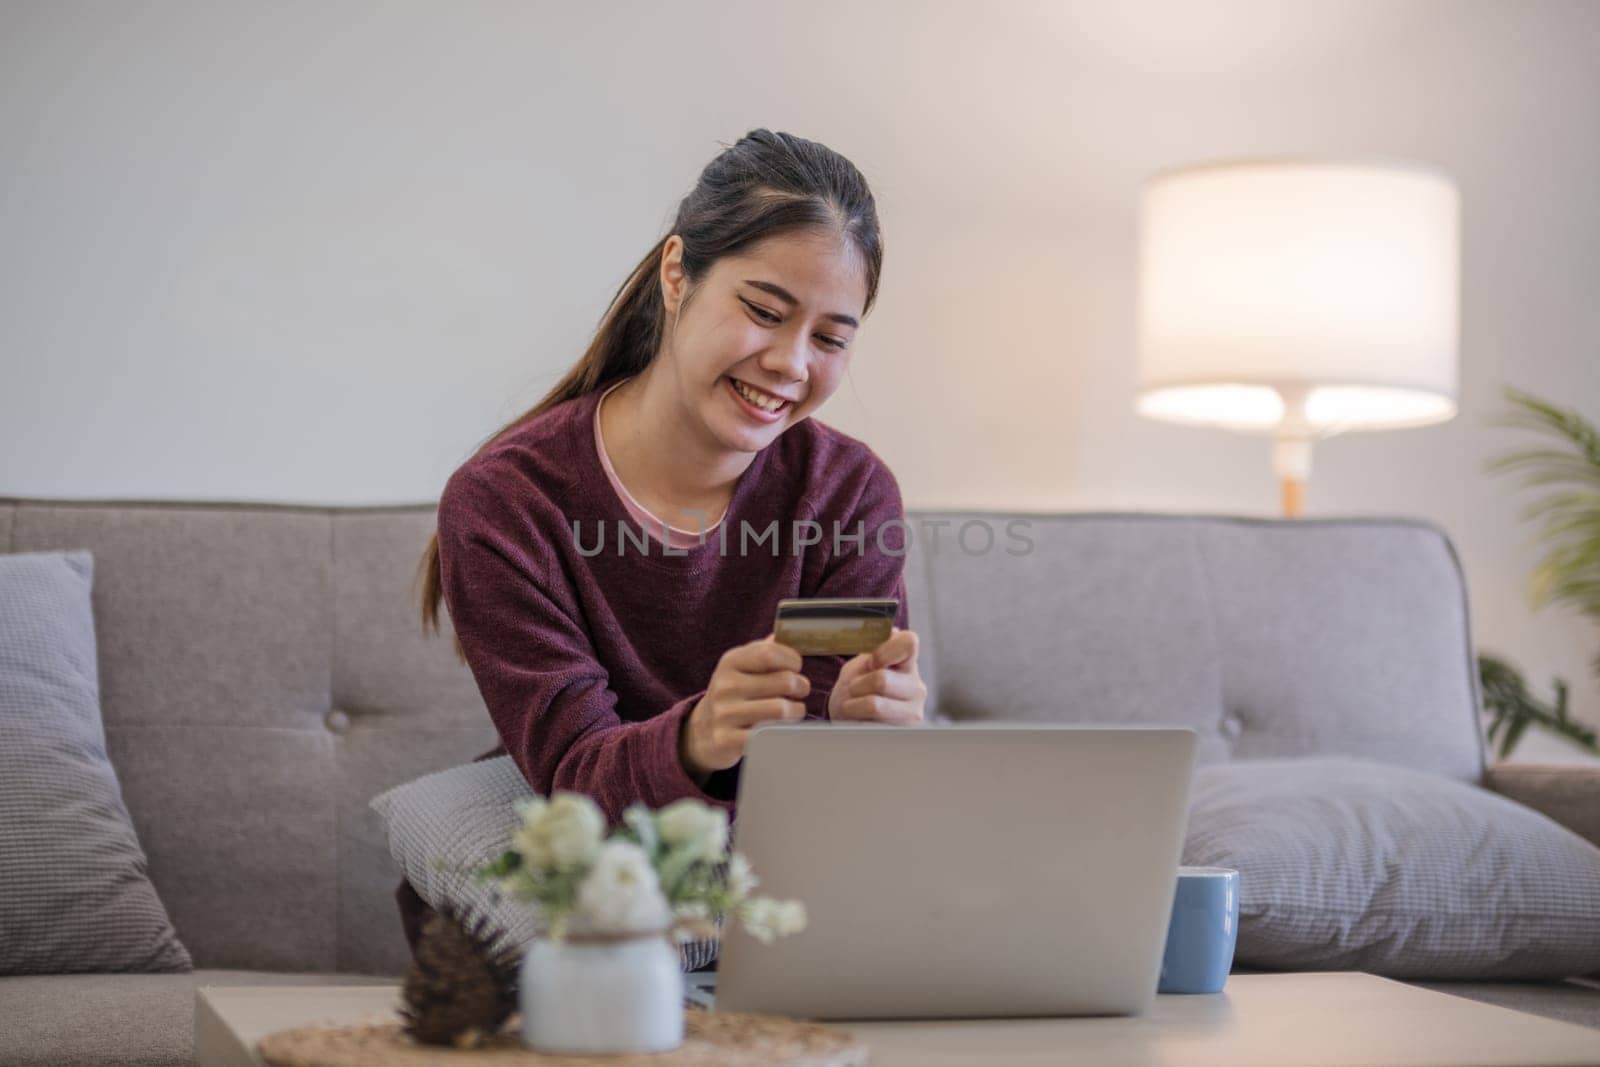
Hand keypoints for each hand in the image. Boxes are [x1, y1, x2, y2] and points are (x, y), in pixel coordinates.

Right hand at [681, 634, 810, 777]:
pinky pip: (770, 735)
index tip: (796, 667)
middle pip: (784, 681)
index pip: (771, 653)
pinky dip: (784, 732)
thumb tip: (788, 632)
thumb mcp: (741, 667)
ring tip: (792, 710)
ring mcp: (725, 714)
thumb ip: (765, 650)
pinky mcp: (729, 741)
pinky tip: (781, 729)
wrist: (702, 732)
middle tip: (799, 691)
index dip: (793, 660)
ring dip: (796, 711)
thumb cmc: (733, 694)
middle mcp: (725, 686)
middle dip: (801, 686)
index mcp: (730, 662)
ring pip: (781, 709)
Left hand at [828, 626, 926, 724]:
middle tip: (853, 690)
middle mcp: (916, 687)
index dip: (884, 650)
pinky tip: (859, 721)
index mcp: (907, 663)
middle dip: (857, 685)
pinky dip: (856, 722)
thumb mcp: (860, 666)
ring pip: (875, 705)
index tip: (871, 662)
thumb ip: (873, 649)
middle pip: (881, 679)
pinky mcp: (903, 734)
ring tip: (852, 706)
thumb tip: (892, 632)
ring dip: (853, 705)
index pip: (909, 642)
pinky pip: (871, 725)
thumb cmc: (856, 690)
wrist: (849, 722)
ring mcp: (913, 713)